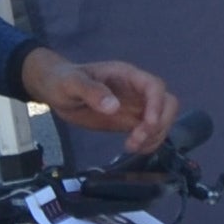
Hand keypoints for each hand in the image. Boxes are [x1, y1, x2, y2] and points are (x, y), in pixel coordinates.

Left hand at [26, 49, 176, 151]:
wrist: (55, 89)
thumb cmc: (62, 80)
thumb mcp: (72, 83)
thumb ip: (91, 91)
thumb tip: (114, 107)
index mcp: (126, 76)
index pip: (154, 86)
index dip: (157, 105)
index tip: (147, 124)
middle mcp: (136, 90)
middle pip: (167, 103)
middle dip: (159, 123)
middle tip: (138, 137)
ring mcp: (135, 106)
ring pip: (162, 120)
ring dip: (154, 136)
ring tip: (131, 146)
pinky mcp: (130, 121)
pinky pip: (150, 132)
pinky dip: (148, 142)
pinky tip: (133, 148)